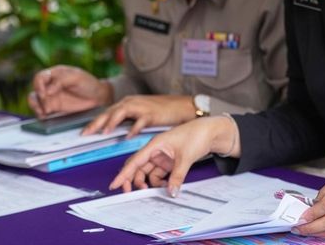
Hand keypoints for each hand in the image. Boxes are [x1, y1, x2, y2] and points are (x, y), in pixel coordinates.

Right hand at [28, 65, 112, 117]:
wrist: (99, 97)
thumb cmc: (88, 83)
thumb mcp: (76, 77)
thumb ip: (61, 81)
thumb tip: (47, 91)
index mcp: (54, 74)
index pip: (39, 77)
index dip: (38, 85)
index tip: (44, 93)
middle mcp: (50, 85)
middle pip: (35, 90)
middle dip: (36, 99)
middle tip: (44, 106)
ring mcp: (51, 97)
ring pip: (35, 101)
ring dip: (36, 107)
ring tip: (43, 113)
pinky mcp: (54, 108)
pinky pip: (42, 111)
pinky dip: (41, 114)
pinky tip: (45, 117)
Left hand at [82, 95, 195, 137]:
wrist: (180, 106)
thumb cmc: (160, 111)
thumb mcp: (139, 113)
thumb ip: (126, 119)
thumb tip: (113, 129)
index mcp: (127, 103)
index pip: (106, 112)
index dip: (94, 122)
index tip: (83, 133)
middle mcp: (131, 102)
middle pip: (110, 112)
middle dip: (97, 123)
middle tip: (86, 134)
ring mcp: (141, 107)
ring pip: (122, 113)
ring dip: (112, 122)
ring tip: (104, 132)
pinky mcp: (152, 113)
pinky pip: (140, 121)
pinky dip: (134, 128)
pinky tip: (128, 136)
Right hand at [109, 116, 238, 194]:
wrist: (210, 131)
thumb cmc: (196, 135)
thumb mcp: (185, 157)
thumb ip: (177, 176)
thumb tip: (171, 192)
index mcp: (154, 144)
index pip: (135, 161)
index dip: (123, 174)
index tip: (114, 184)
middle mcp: (155, 150)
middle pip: (138, 167)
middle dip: (132, 180)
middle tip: (130, 193)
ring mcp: (162, 156)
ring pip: (147, 172)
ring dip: (147, 183)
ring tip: (151, 192)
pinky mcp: (169, 161)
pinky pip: (158, 173)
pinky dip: (159, 181)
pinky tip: (165, 186)